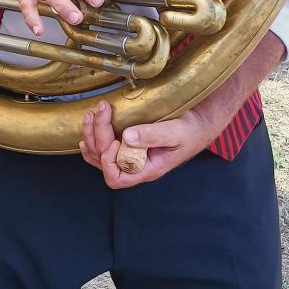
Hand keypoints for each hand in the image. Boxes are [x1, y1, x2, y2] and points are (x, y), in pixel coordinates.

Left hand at [79, 100, 216, 187]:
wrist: (198, 124)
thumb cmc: (190, 131)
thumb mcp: (176, 132)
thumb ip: (153, 135)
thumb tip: (127, 137)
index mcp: (146, 169)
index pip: (116, 177)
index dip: (108, 160)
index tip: (115, 138)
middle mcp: (134, 166)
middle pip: (103, 162)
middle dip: (97, 136)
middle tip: (100, 111)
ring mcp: (129, 155)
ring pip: (99, 155)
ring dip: (90, 135)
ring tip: (90, 115)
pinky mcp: (128, 143)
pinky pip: (104, 147)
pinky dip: (94, 137)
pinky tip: (91, 126)